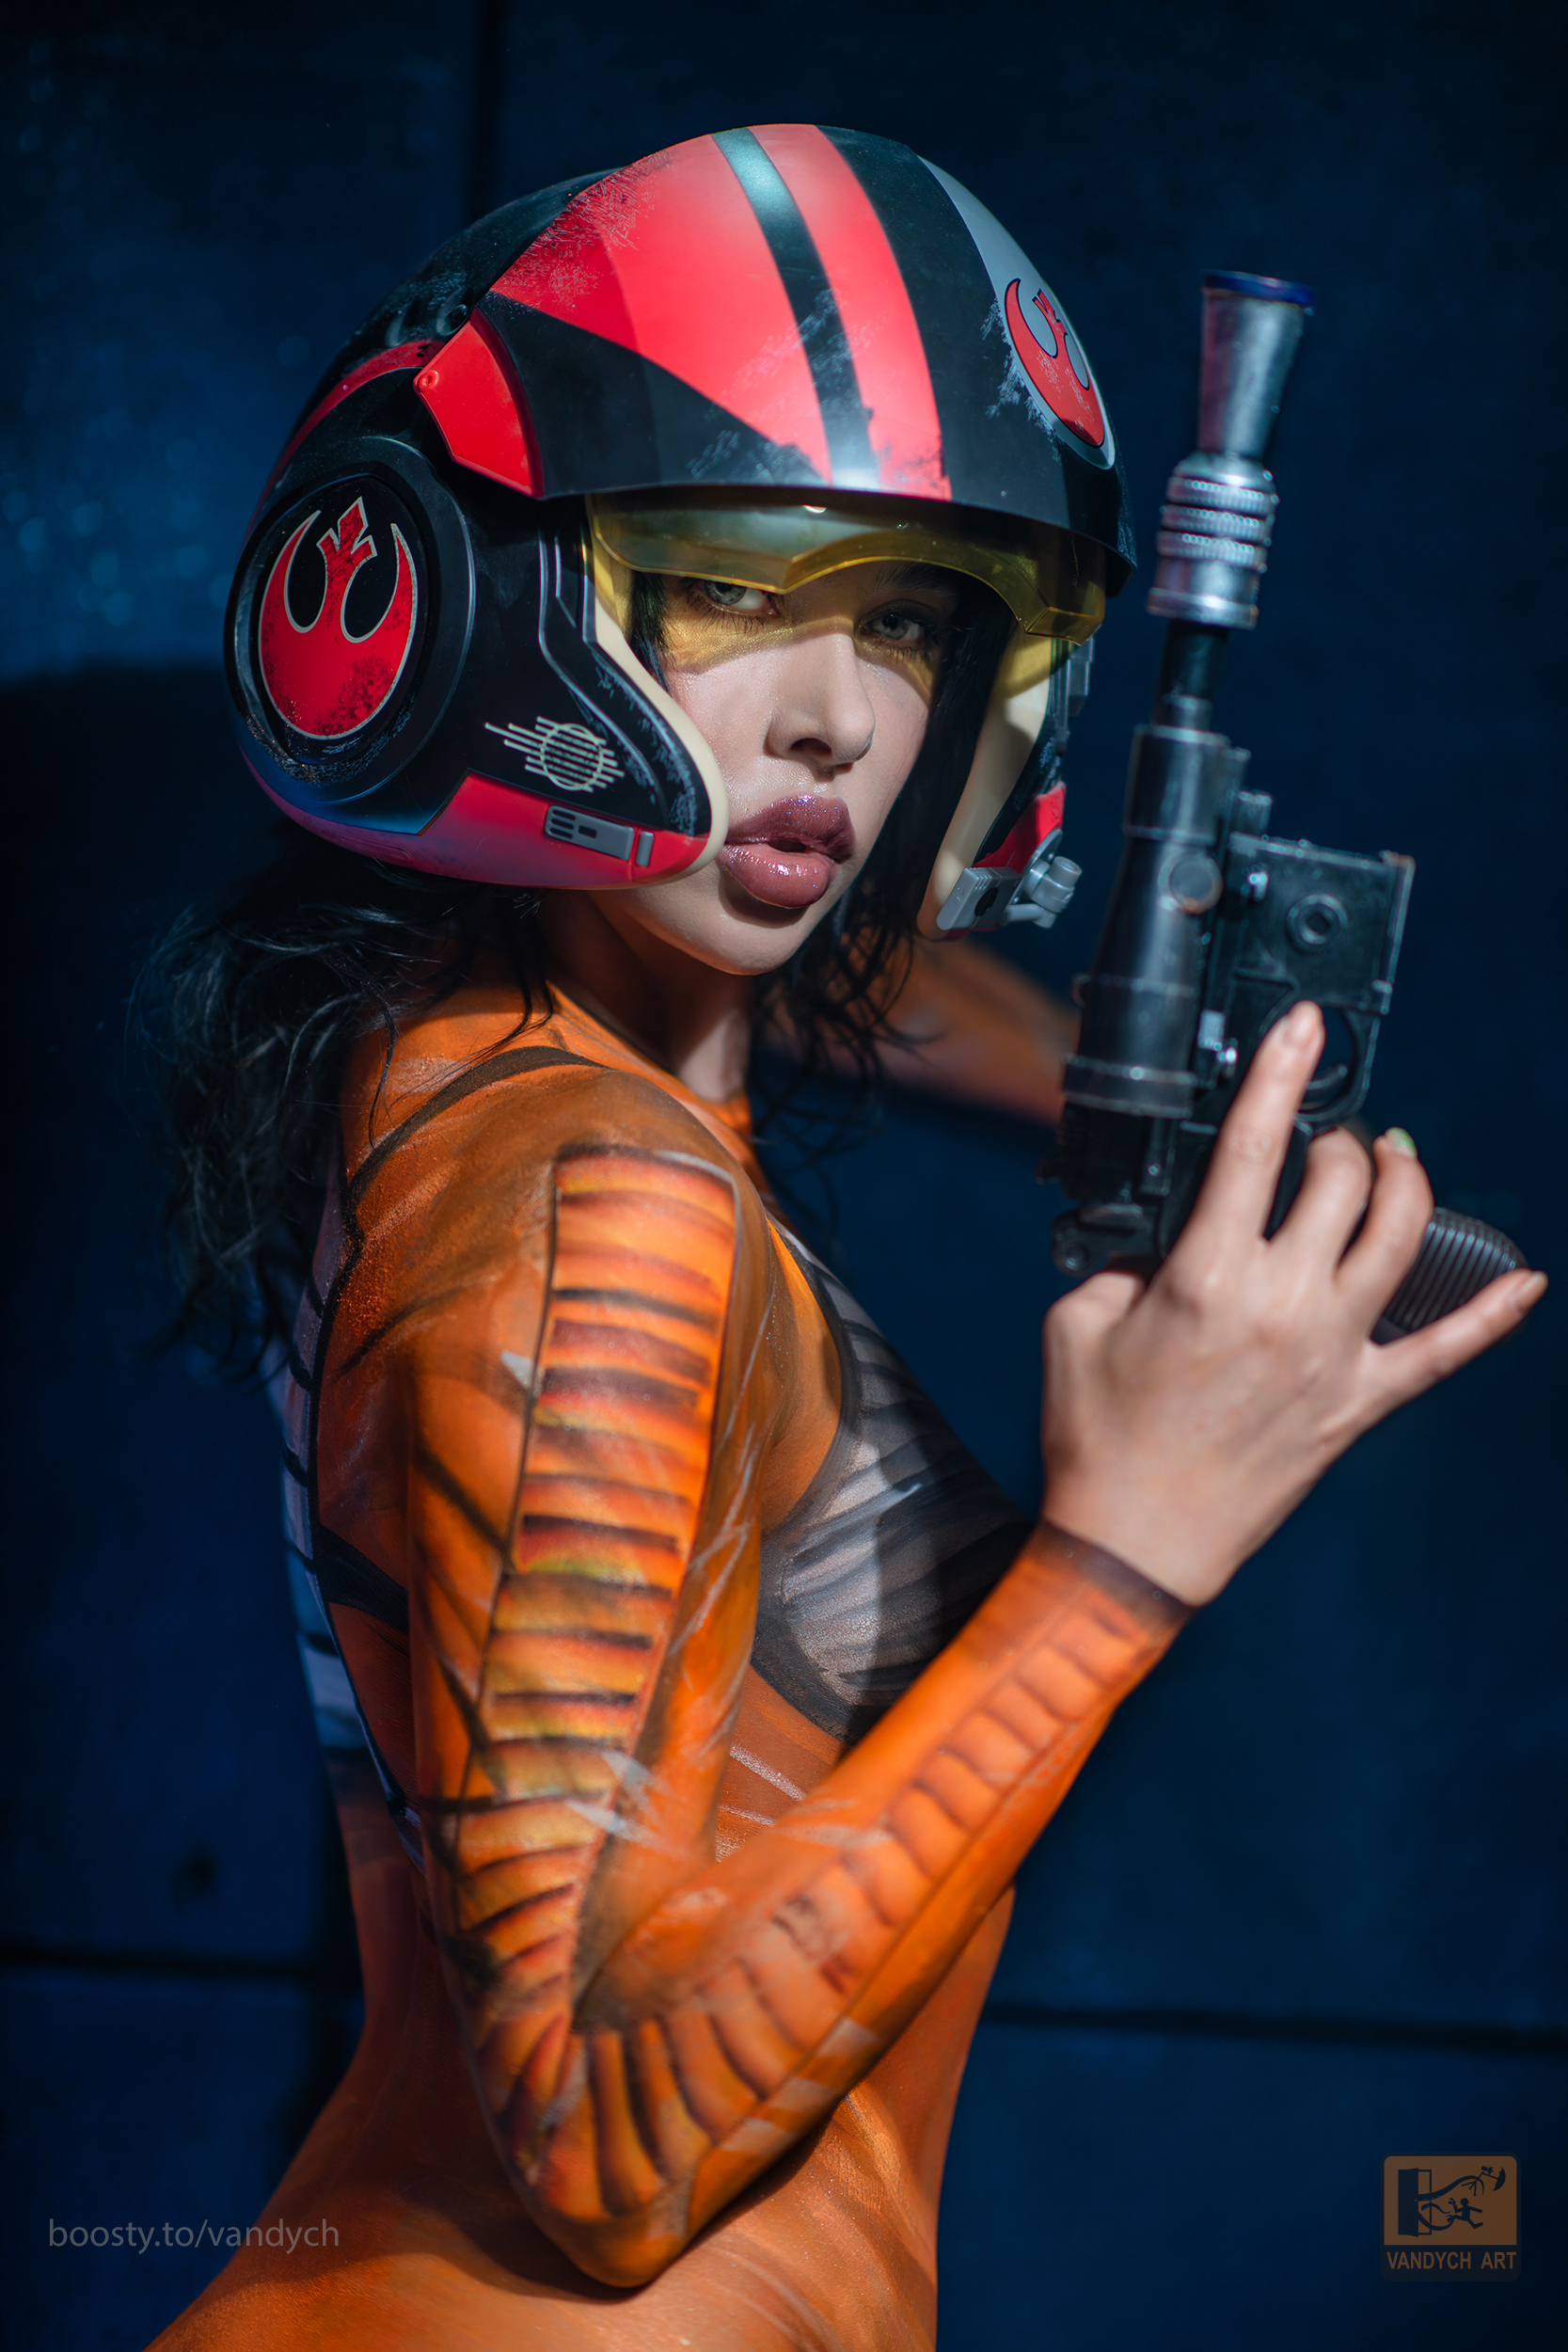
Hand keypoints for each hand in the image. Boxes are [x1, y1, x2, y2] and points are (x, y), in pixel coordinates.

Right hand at [1040, 1000, 1545, 1604]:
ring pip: (1402, 1239)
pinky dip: (1490, 1315)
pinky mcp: (1359, 1403)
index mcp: (1206, 1277)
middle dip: (1336, 1136)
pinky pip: (1444, 1352)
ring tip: (1390, 1161)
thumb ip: (1122, 1260)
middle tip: (1321, 1135)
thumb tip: (1163, 1232)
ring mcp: (1332, 1355)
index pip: (1249, 1147)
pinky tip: (1526, 1280)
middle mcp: (1282, 1306)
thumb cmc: (1098, 1435)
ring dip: (1404, 1183)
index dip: (1280, 1073)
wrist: (1136, 1542)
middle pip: (1341, 1181)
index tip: (1302, 1025)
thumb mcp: (1078, 1323)